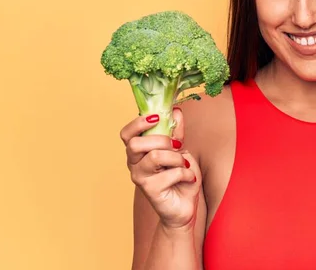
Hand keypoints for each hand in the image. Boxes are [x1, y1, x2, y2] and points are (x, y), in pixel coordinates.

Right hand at [119, 107, 201, 229]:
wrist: (185, 206)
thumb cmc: (180, 177)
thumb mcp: (180, 150)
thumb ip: (175, 132)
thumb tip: (176, 110)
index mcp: (138, 152)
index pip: (126, 134)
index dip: (138, 123)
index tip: (156, 117)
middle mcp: (134, 164)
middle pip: (135, 144)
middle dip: (162, 140)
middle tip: (177, 146)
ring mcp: (140, 178)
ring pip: (155, 156)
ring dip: (176, 158)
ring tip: (185, 165)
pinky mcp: (150, 191)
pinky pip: (171, 173)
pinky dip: (186, 173)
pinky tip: (189, 178)